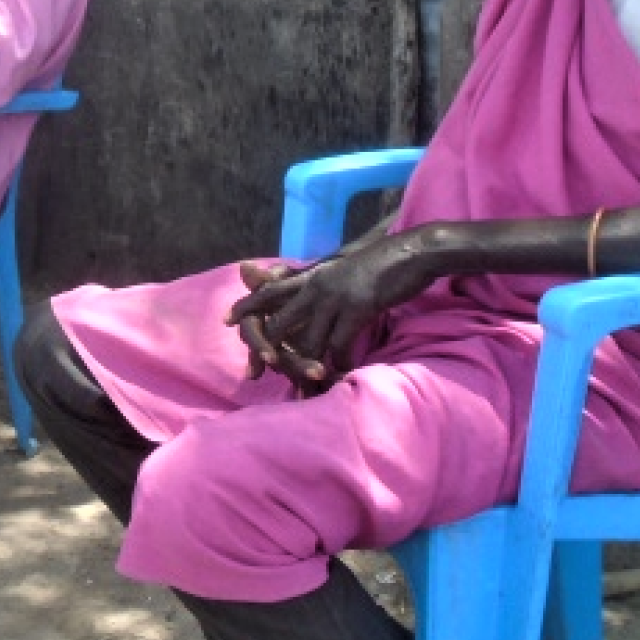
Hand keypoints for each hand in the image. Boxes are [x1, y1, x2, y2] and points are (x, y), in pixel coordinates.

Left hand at [225, 233, 438, 390]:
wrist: (413, 252)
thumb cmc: (380, 263)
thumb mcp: (341, 268)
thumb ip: (318, 280)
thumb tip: (300, 290)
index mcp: (312, 275)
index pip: (268, 290)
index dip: (247, 304)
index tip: (226, 320)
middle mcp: (316, 285)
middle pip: (278, 323)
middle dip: (268, 352)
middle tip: (263, 374)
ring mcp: (334, 297)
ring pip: (307, 342)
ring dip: (305, 369)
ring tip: (307, 386)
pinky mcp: (357, 308)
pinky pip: (338, 346)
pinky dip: (337, 365)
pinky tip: (341, 374)